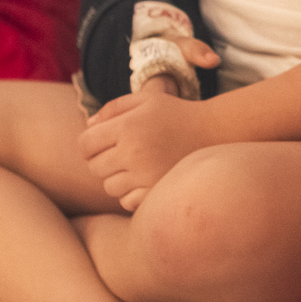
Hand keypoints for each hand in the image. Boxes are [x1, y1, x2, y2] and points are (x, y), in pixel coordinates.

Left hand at [79, 71, 213, 210]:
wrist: (215, 132)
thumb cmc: (177, 113)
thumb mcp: (146, 100)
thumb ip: (113, 109)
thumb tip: (88, 127)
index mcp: (127, 126)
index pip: (85, 145)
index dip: (90, 143)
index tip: (104, 141)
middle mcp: (133, 152)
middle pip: (95, 167)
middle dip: (103, 160)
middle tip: (123, 153)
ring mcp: (145, 175)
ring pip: (109, 187)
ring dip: (117, 178)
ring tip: (136, 165)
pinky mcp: (156, 192)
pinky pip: (127, 201)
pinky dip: (131, 194)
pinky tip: (145, 179)